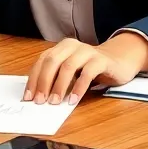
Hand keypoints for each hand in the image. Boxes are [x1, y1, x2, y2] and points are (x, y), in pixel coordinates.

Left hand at [23, 38, 140, 105]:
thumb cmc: (91, 68)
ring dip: (59, 86)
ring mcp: (87, 51)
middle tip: (40, 101)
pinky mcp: (102, 60)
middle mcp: (72, 46)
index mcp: (61, 47)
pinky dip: (79, 87)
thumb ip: (57, 78)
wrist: (119, 61)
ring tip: (55, 102)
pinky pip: (87, 73)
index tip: (28, 97)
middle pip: (52, 62)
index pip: (42, 61)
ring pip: (68, 66)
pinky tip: (74, 100)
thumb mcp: (71, 71)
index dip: (34, 79)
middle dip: (43, 82)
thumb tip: (39, 97)